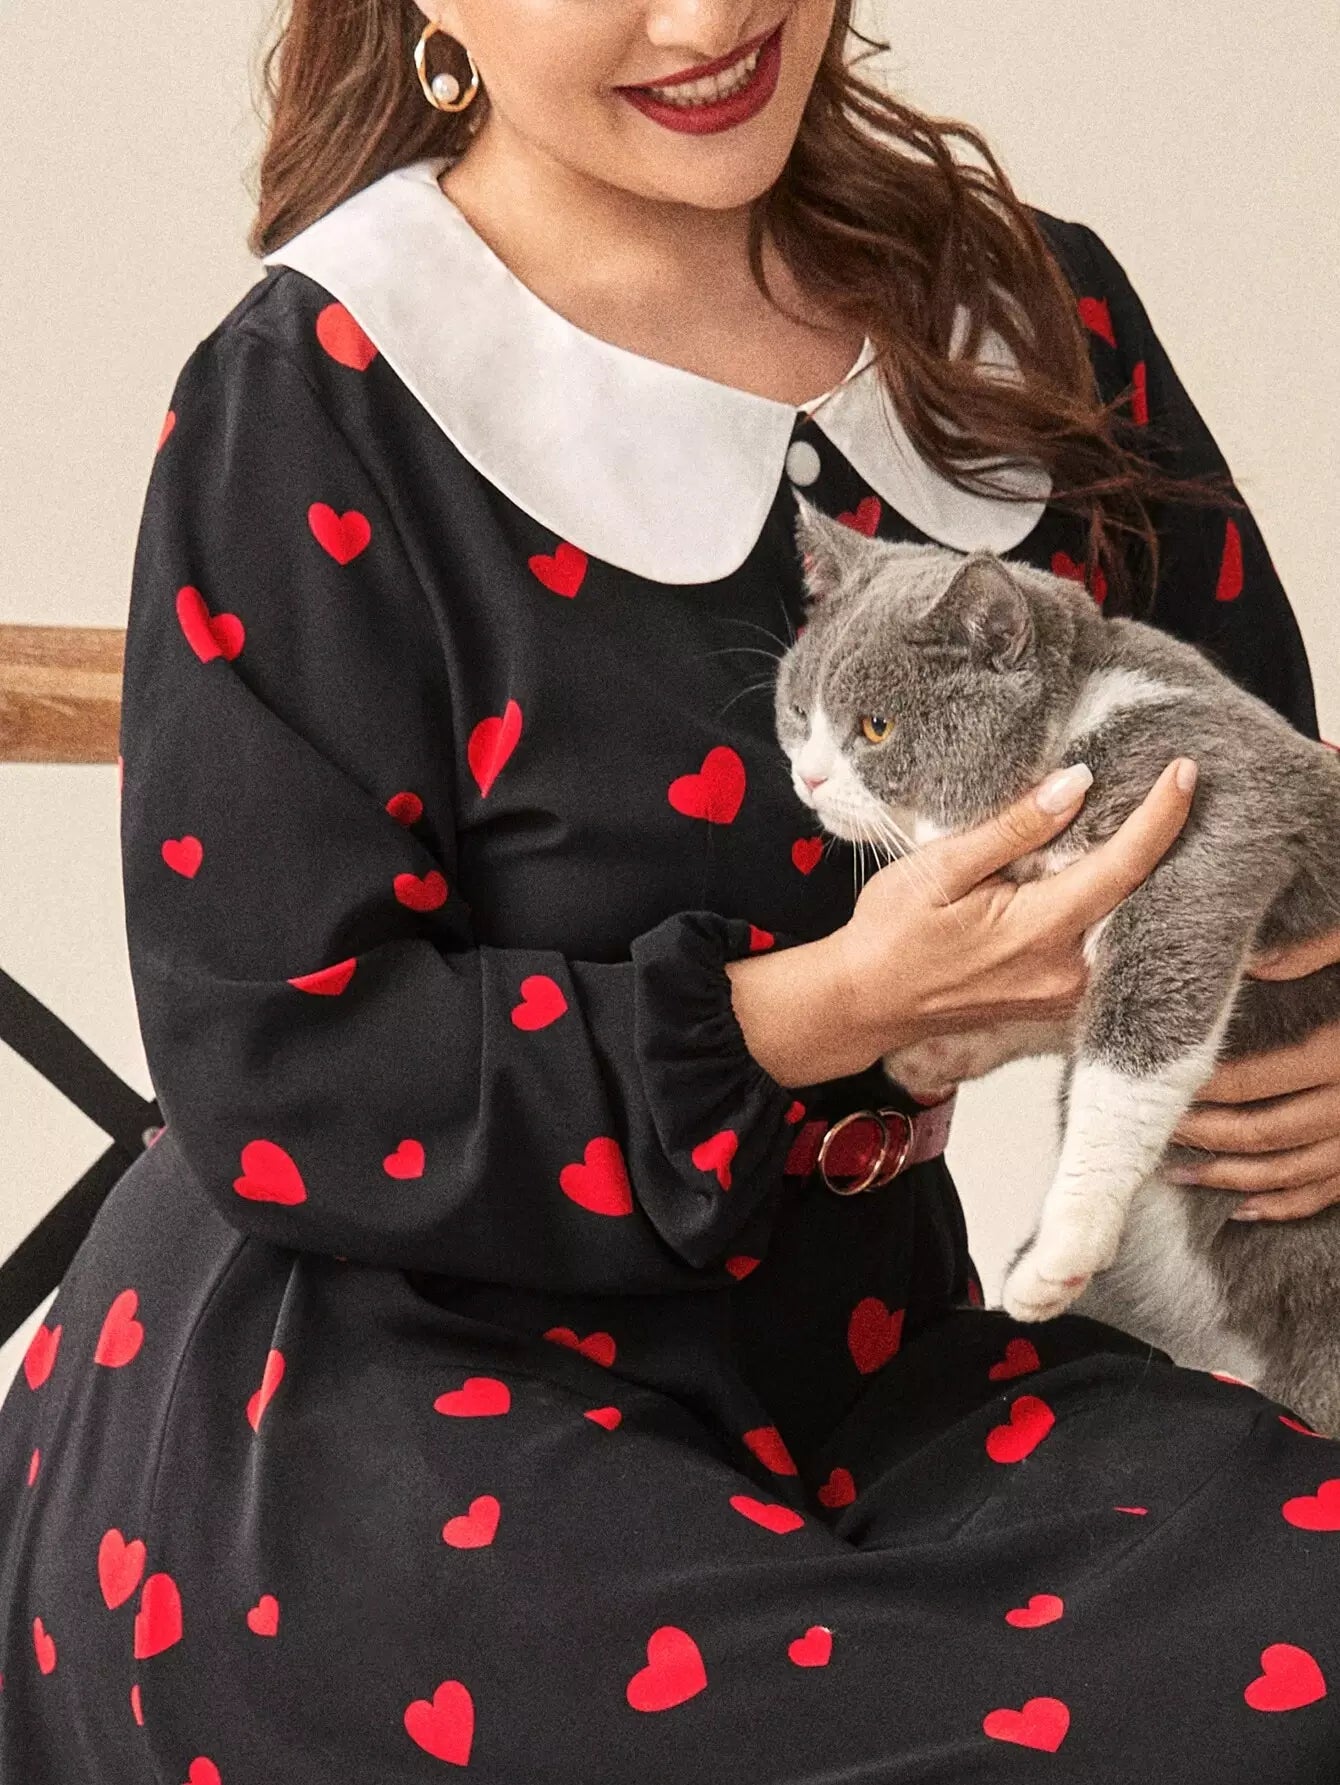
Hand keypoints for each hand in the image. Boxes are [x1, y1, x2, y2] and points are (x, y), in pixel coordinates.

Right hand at [833, 756, 1198, 1058]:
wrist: (866, 1002)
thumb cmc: (890, 934)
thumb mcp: (940, 869)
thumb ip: (1012, 830)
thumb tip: (1077, 784)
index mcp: (1040, 932)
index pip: (1123, 866)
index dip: (1161, 816)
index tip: (1184, 770)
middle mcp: (1068, 972)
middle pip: (1142, 898)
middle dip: (1167, 840)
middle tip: (1181, 781)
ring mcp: (1067, 994)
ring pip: (1129, 924)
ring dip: (1145, 874)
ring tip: (1156, 817)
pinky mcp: (1060, 1001)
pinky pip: (1108, 946)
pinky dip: (1119, 906)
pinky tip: (1114, 869)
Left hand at [1168, 925, 1339, 1219]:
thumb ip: (1316, 950)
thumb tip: (1251, 960)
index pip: (1255, 1081)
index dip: (1204, 1088)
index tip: (1163, 1083)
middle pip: (1264, 1133)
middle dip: (1205, 1136)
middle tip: (1158, 1128)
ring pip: (1289, 1172)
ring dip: (1230, 1178)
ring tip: (1179, 1172)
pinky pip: (1325, 1194)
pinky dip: (1283, 1206)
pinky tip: (1242, 1207)